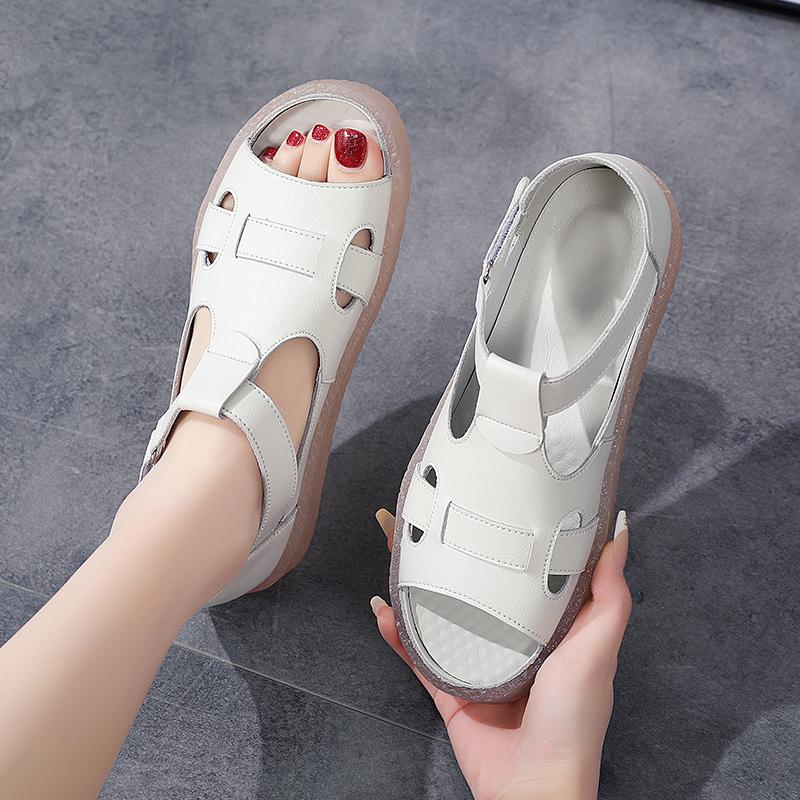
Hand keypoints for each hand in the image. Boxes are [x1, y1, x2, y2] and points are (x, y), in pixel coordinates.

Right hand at [370, 508, 631, 799]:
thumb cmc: (573, 720)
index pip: (524, 567)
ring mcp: (477, 661)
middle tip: (422, 514)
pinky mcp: (451, 687)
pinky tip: (383, 609)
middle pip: (473, 582)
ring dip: (414, 579)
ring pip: (440, 609)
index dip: (506, 531)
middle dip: (447, 549)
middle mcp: (511, 637)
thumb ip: (609, 595)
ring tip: (395, 546)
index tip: (489, 493)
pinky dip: (398, 633)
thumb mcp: (598, 648)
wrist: (533, 786)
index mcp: (548, 624)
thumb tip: (619, 532)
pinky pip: (418, 654)